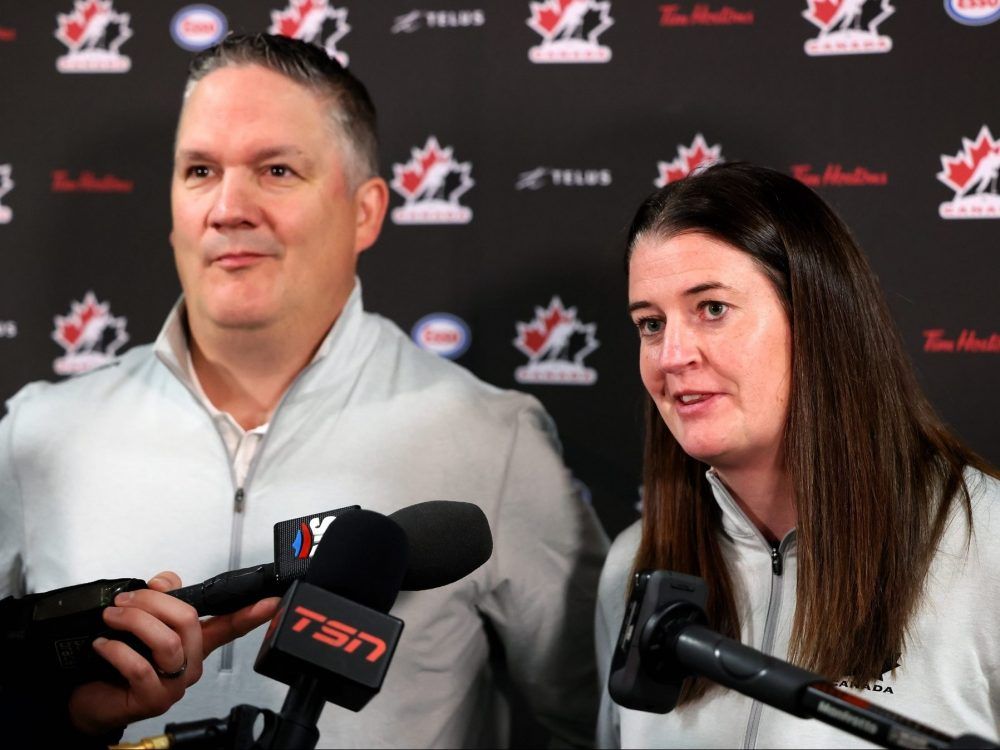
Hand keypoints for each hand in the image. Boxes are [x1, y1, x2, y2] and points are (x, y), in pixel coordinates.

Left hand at [66, 571, 279, 735]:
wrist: (92, 700)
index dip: (254, 612)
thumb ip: (161, 597)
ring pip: (167, 641)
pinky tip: (105, 644)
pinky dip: (116, 649)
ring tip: (113, 617)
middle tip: (126, 600)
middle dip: (152, 601)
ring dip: (134, 621)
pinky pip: (140, 667)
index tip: (273, 601)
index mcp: (195, 642)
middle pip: (188, 621)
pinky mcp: (153, 699)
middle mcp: (191, 663)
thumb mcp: (144, 623)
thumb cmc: (118, 663)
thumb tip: (165, 581)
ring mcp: (176, 683)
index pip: (232, 624)